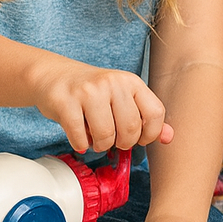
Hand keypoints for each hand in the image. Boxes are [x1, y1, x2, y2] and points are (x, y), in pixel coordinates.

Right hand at [32, 60, 173, 153]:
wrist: (53, 76)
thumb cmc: (92, 92)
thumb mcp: (123, 98)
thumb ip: (146, 118)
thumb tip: (169, 138)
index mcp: (131, 82)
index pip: (155, 113)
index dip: (149, 134)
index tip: (138, 138)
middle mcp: (112, 83)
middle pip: (130, 130)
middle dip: (122, 143)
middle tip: (112, 138)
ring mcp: (88, 91)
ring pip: (106, 137)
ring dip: (100, 145)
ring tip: (94, 136)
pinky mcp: (65, 102)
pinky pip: (80, 138)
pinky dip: (80, 143)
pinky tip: (79, 135)